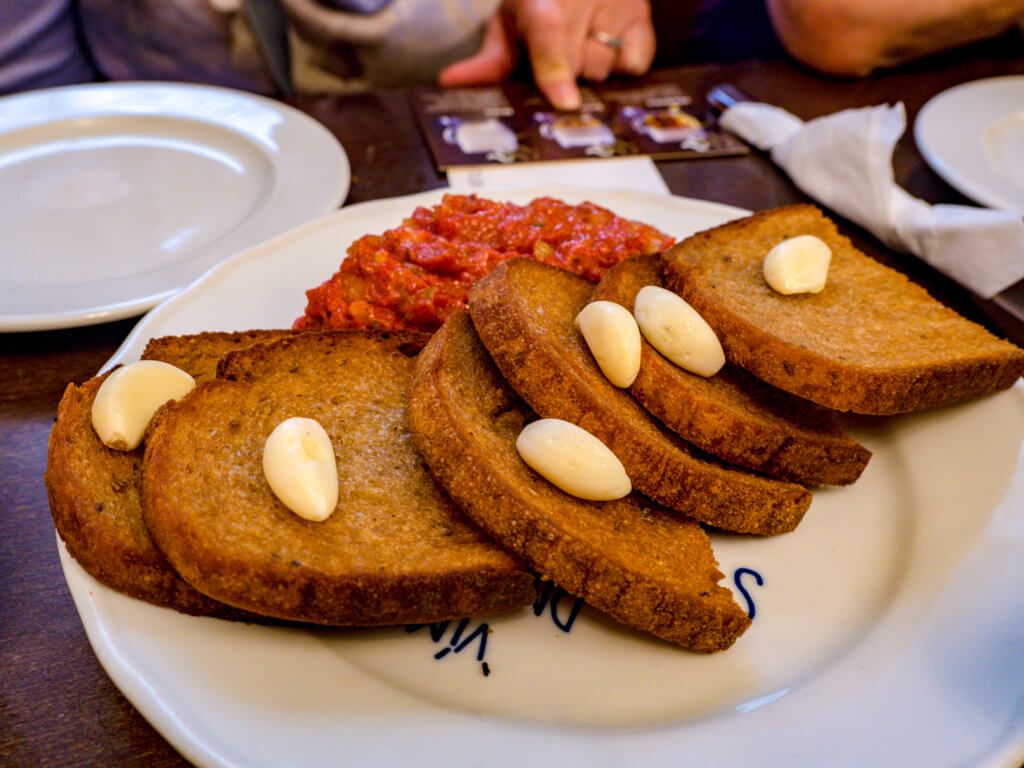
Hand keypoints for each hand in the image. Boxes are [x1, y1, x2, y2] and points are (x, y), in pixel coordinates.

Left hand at [439, 0, 655, 110]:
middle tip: (557, 72)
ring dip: (592, 72)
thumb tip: (452, 82)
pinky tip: (607, 48)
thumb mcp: (509, 25)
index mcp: (539, 0)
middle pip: (580, 66)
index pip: (550, 35)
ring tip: (583, 49)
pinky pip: (634, 65)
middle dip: (566, 78)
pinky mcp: (642, 19)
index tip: (564, 104)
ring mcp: (617, 7)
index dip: (556, 71)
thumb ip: (489, 60)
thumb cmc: (539, 4)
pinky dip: (621, 65)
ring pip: (606, 68)